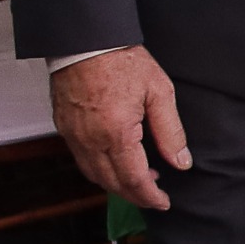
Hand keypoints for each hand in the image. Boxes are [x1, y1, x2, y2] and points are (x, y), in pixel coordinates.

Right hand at [51, 46, 190, 210]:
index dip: (150, 196)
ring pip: (93, 175)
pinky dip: (99, 170)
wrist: (85, 40)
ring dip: (116, 184)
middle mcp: (90, 139)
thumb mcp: (159, 92)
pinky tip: (116, 161)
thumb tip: (180, 161)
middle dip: (134, 195)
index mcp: (116, 133)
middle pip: (111, 184)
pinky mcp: (64, 127)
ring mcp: (73, 135)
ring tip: (141, 178)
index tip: (164, 203)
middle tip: (155, 195)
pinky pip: (81, 160)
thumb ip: (171, 131)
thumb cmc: (122, 60)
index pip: (134, 179)